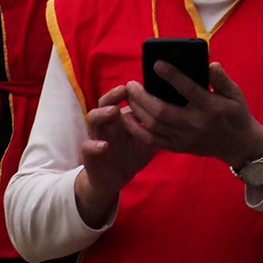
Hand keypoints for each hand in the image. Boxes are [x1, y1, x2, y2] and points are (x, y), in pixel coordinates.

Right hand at [74, 84, 157, 228]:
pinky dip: (95, 145)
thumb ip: (155, 127)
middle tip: (123, 90)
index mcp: (120, 117)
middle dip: (113, 95)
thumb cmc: (132, 155)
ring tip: (114, 111)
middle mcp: (106, 122)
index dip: (128, 90)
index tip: (139, 83)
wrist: (114, 179)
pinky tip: (105, 146)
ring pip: (93, 119)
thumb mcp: (147, 140)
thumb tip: (174, 112)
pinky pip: (88, 147)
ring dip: (102, 114)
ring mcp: (96, 136)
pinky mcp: (89, 154)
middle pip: (105, 102)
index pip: (121, 98)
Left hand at [121, 61, 262, 169]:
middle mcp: (196, 123)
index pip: (188, 89)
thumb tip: (209, 64)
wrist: (240, 145)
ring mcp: (185, 138)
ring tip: (129, 96)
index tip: (156, 64)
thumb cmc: (237, 114)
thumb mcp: (236, 93)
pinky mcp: (179, 147)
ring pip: (154, 125)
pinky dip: (138, 130)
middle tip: (131, 84)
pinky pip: (153, 141)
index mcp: (211, 107)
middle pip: (162, 111)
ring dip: (138, 110)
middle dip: (143, 96)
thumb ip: (221, 78)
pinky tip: (128, 118)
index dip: (171, 75)